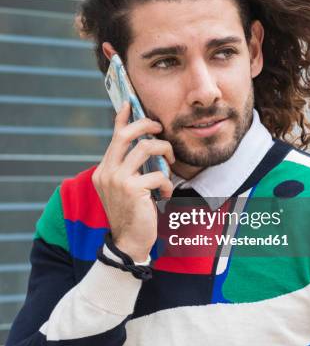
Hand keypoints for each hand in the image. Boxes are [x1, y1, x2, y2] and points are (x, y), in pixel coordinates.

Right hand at [92, 102, 174, 261]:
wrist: (129, 242)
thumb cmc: (132, 213)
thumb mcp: (127, 187)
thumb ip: (130, 168)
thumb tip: (146, 144)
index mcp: (104, 170)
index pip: (114, 137)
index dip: (122, 117)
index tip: (129, 103)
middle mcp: (107, 172)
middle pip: (126, 134)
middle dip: (146, 125)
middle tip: (160, 129)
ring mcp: (117, 180)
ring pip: (146, 148)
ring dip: (165, 152)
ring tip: (170, 165)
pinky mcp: (132, 189)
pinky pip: (158, 174)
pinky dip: (167, 184)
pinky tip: (166, 195)